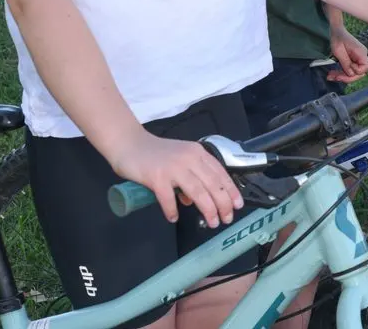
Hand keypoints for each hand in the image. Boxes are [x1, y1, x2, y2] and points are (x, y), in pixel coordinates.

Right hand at [109, 130, 242, 227]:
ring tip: (211, 222)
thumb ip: (190, 177)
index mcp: (197, 153)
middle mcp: (189, 158)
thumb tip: (194, 201)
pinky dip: (172, 209)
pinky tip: (173, 218)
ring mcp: (173, 167)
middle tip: (226, 219)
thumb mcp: (180, 160)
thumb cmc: (156, 154)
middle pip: (212, 184)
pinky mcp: (156, 177)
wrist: (129, 144)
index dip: (231, 189)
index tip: (238, 205)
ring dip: (207, 209)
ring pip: (197, 192)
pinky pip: (168, 198)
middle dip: (222, 203)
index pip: (220, 172)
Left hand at [328, 20, 367, 82]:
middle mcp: (361, 56)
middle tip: (333, 77)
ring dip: (341, 76)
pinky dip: (341, 73)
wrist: (336, 31)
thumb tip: (351, 74)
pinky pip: (349, 69)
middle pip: (359, 73)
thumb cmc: (338, 38)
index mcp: (361, 52)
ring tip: (330, 76)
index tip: (346, 66)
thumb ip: (346, 63)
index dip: (356, 71)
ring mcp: (357, 58)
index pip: (367, 67)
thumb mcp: (339, 51)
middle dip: (346, 77)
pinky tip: (332, 74)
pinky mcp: (353, 60)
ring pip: (353, 73)